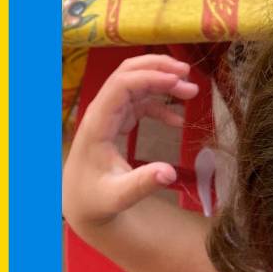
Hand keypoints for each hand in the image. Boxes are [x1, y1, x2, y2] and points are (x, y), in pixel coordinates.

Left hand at [63, 53, 198, 233]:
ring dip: (161, 81)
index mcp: (98, 124)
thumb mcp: (118, 196)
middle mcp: (102, 112)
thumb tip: (170, 173)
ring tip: (191, 90)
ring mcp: (110, 115)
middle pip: (127, 73)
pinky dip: (160, 104)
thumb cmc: (96, 200)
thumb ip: (143, 184)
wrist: (81, 204)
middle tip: (187, 74)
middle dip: (157, 68)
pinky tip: (177, 120)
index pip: (121, 85)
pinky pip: (140, 102)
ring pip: (135, 82)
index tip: (178, 82)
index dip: (150, 78)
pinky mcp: (117, 121)